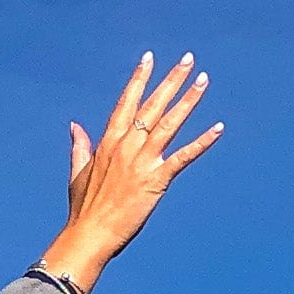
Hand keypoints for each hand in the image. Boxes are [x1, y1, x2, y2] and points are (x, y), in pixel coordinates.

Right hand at [38, 50, 222, 293]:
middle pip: (153, 105)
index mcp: (108, 142)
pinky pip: (184, 156)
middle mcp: (126, 146)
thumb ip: (80, 146)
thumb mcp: (78, 172)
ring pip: (170, 123)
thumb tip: (75, 126)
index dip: (139, 79)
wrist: (89, 235)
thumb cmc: (83, 209)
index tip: (149, 58)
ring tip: (203, 80)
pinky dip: (202, 142)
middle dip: (171, 80)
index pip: (127, 102)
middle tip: (188, 59)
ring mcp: (142, 162)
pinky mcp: (156, 180)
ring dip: (188, 100)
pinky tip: (218, 128)